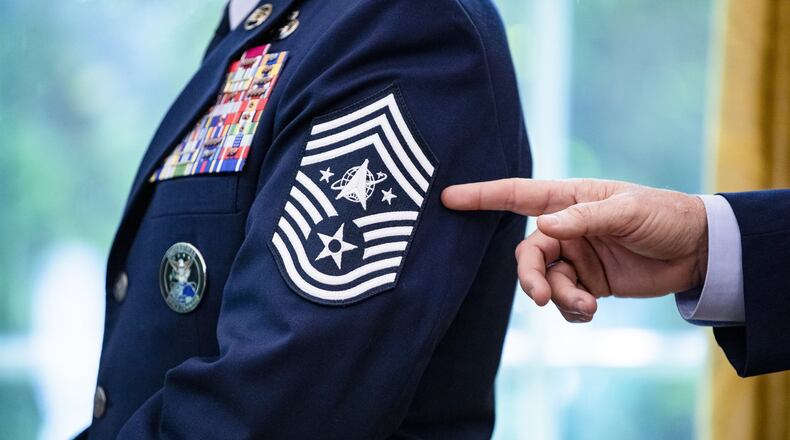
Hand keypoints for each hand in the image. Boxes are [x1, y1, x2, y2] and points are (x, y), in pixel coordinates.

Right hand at [441, 178, 708, 321]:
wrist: (698, 251)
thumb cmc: (664, 215)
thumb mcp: (628, 211)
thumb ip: (584, 218)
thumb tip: (543, 225)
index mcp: (570, 200)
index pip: (518, 195)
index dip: (482, 196)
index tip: (448, 198)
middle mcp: (566, 228)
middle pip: (529, 254)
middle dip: (531, 277)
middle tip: (540, 297)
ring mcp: (575, 258)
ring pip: (545, 282)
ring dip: (558, 298)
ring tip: (587, 306)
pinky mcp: (588, 284)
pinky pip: (564, 301)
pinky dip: (572, 310)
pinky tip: (593, 311)